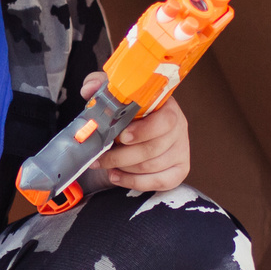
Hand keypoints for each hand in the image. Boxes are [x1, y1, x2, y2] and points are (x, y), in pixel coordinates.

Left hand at [81, 71, 190, 192]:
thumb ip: (101, 86)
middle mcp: (179, 129)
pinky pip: (159, 182)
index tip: (123, 136)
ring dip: (124, 168)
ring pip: (152, 167)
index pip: (165, 122)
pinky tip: (117, 176)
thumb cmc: (127, 110)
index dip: (144, 131)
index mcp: (168, 108)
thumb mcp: (113, 93)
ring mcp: (181, 151)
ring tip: (105, 164)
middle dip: (121, 156)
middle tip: (99, 157)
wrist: (138, 127)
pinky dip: (135, 182)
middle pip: (153, 149)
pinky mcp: (179, 171)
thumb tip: (89, 90)